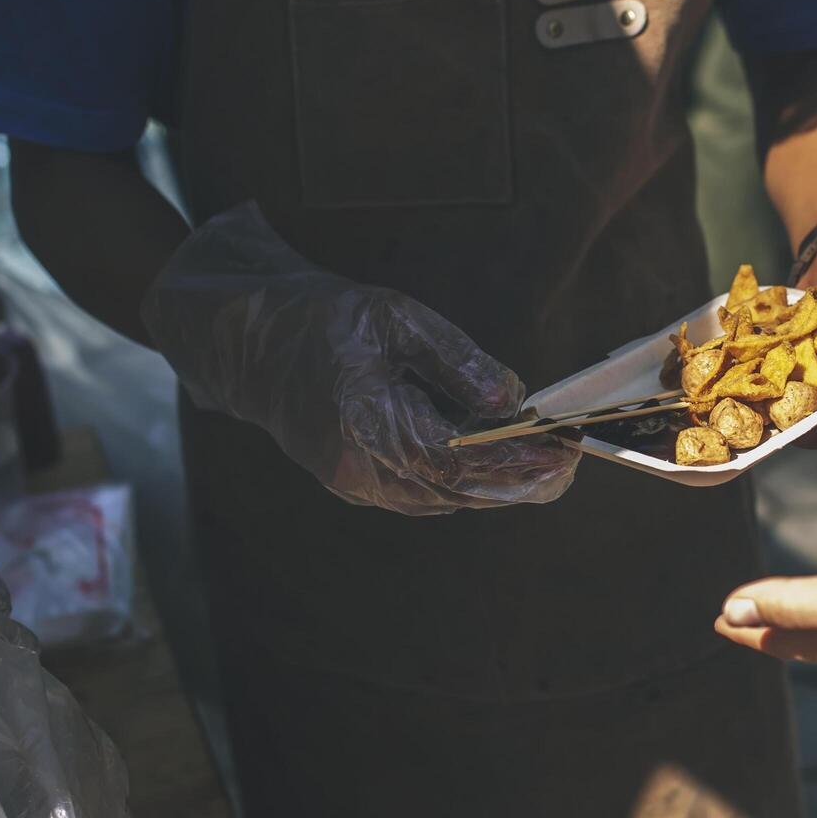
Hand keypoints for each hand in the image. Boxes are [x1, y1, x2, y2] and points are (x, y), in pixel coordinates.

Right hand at [142, 203, 578, 514]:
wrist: (247, 340)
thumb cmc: (321, 318)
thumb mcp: (396, 319)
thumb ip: (457, 362)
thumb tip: (512, 401)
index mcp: (366, 420)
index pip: (460, 458)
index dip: (518, 459)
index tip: (564, 449)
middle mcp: (358, 465)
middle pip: (458, 491)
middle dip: (520, 481)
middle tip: (569, 466)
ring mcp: (352, 482)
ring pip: (443, 499)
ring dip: (497, 486)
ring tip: (547, 465)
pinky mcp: (353, 483)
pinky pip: (421, 495)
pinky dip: (464, 484)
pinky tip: (498, 467)